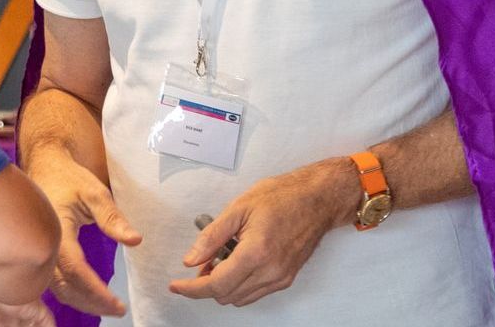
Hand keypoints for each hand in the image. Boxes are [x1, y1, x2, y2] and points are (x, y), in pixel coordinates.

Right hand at [30, 153, 140, 315]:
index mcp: (56, 229)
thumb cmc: (69, 179)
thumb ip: (112, 218)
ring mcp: (39, 251)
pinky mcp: (41, 254)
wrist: (45, 168)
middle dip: (91, 303)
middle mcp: (43, 245)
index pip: (75, 269)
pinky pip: (53, 282)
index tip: (117, 302)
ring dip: (82, 302)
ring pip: (58, 288)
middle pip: (64, 286)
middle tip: (118, 310)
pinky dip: (72, 294)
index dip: (95, 289)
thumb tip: (135, 240)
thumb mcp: (95, 192)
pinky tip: (89, 298)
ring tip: (108, 308)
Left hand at [168, 157, 357, 306]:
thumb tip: (191, 259)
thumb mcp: (239, 208)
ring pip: (240, 299)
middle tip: (200, 263)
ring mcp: (280, 278)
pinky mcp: (286, 279)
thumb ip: (212, 237)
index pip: (216, 284)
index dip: (192, 288)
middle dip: (206, 285)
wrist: (318, 199)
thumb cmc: (282, 196)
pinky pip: (255, 293)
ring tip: (219, 261)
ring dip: (223, 287)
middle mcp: (270, 271)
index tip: (177, 285)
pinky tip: (236, 264)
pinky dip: (240, 285)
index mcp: (256, 252)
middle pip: (226, 296)